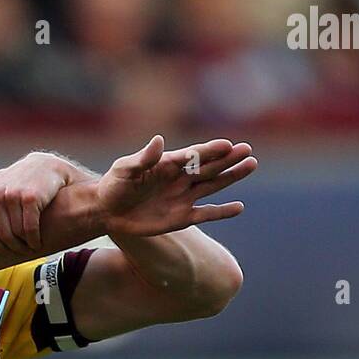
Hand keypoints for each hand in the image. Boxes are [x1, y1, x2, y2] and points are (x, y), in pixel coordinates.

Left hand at [0, 152, 81, 252]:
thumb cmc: (18, 182)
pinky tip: (38, 243)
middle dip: (12, 248)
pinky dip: (34, 240)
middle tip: (21, 253)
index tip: (7, 251)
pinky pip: (29, 228)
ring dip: (24, 246)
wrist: (45, 166)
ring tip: (29, 248)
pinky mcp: (30, 197)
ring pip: (16, 233)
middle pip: (2, 235)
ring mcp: (12, 195)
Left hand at [97, 137, 256, 237]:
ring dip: (231, 177)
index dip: (210, 150)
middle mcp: (180, 179)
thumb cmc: (114, 184)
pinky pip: (206, 215)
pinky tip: (239, 208)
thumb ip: (143, 157)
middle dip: (229, 159)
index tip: (228, 144)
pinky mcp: (181, 217)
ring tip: (251, 165)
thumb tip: (159, 140)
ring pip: (213, 185)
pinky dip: (222, 212)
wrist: (107, 210)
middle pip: (209, 167)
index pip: (194, 155)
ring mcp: (183, 198)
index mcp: (168, 164)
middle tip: (248, 150)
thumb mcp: (125, 168)